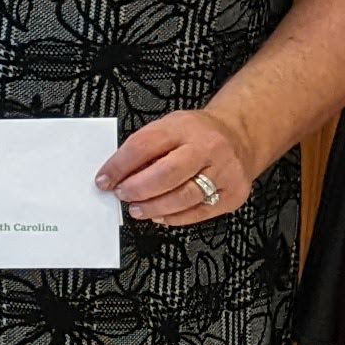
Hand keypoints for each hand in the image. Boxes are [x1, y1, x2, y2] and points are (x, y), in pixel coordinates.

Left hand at [101, 110, 254, 228]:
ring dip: (153, 207)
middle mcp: (208, 147)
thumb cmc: (198, 134)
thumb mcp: (169, 127)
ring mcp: (224, 171)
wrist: (240, 136)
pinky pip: (199, 212)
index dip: (119, 166)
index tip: (104, 179)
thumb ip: (145, 148)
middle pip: (166, 174)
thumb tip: (116, 175)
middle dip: (137, 189)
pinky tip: (160, 215)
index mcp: (184, 127)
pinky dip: (174, 217)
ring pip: (183, 197)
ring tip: (138, 209)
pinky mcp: (233, 193)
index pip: (144, 145)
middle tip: (122, 195)